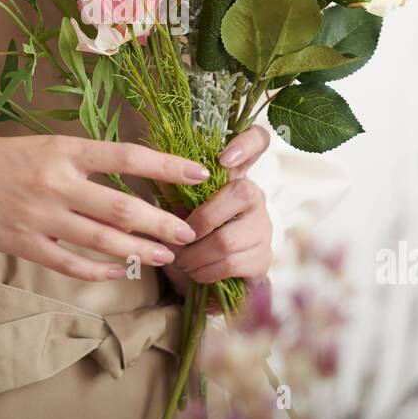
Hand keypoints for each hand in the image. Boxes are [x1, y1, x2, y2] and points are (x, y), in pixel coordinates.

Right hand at [0, 135, 205, 280]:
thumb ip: (83, 161)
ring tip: (166, 257)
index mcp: (64, 151)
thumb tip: (131, 175)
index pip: (127, 157)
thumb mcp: (44, 146)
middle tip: (190, 233)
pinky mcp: (26, 245)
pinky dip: (101, 271)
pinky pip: (72, 264)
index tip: (199, 174)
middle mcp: (57, 182)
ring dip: (140, 251)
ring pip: (103, 240)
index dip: (167, 167)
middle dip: (163, 223)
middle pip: (123, 207)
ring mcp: (42, 217)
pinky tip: (121, 272)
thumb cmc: (0, 158)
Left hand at [163, 126, 273, 291]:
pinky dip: (205, 271)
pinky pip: (231, 263)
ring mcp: (262, 227)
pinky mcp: (262, 257)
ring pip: (227, 238)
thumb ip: (172, 186)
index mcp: (234, 175)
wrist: (216, 278)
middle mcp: (255, 195)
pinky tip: (195, 272)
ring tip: (181, 260)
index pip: (258, 141)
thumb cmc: (194, 232)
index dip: (246, 143)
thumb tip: (155, 169)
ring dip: (195, 254)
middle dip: (201, 220)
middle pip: (240, 194)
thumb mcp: (179, 205)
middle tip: (179, 237)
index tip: (224, 158)